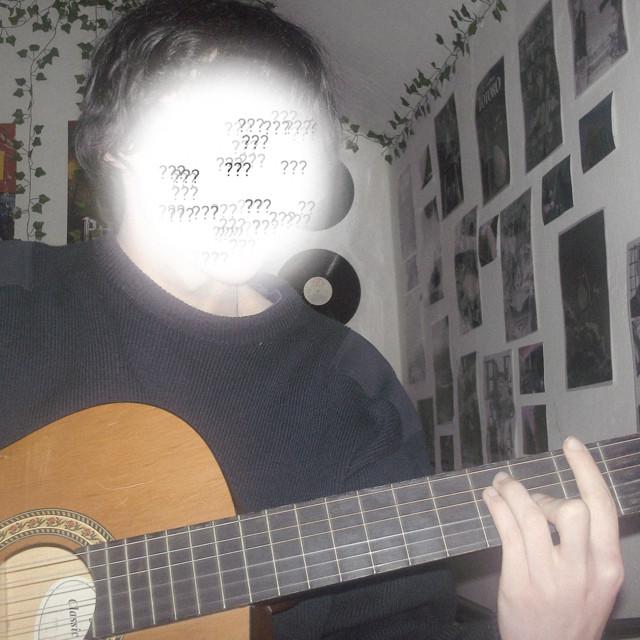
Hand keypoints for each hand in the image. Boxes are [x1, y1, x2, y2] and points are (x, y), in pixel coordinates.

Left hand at [482, 436, 623, 639]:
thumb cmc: (572, 615)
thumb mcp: (595, 585)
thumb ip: (586, 546)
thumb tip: (560, 502)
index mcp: (608, 567)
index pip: (603, 507)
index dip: (587, 470)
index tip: (571, 444)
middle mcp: (583, 571)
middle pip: (571, 509)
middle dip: (546, 496)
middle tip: (530, 500)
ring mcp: (550, 577)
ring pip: (530, 516)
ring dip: (511, 492)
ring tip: (500, 484)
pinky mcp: (520, 580)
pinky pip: (507, 530)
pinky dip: (497, 506)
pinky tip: (490, 498)